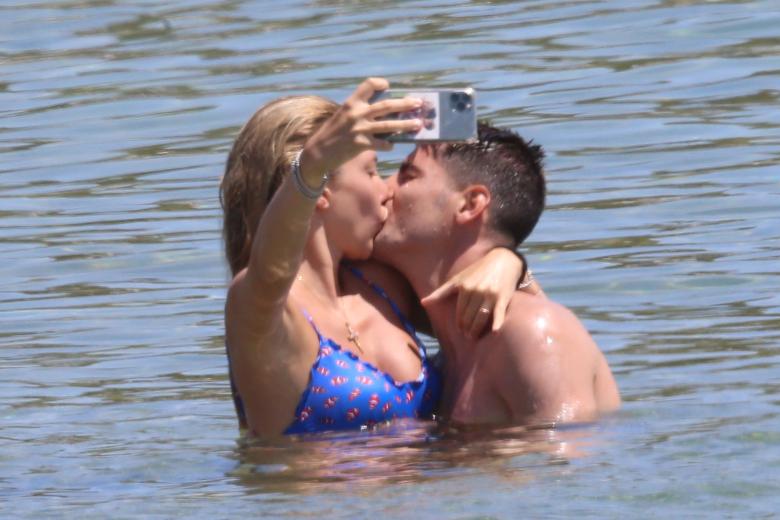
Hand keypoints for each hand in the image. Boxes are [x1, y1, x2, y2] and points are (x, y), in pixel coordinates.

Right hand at [300, 78, 422, 181]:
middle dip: (405, 104)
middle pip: (386, 105)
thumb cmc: (331, 134)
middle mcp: (356, 113)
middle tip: (418, 103)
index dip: (380, 84)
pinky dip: (389, 145)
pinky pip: (382, 144)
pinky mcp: (361, 144)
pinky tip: (392, 145)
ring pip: (389, 125)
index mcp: (351, 103)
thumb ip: (359, 112)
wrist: (317, 152)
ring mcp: (359, 129)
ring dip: (406, 124)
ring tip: (418, 124)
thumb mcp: (342, 117)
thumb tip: (385, 114)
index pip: (368, 85)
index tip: (388, 87)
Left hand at [420, 247, 525, 337]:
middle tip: (467, 336)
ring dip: (476, 329)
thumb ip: (440, 292)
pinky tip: (494, 332)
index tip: (460, 331)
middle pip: (469, 316)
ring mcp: (490, 295)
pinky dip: (497, 323)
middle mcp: (476, 291)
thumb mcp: (458, 279)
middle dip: (467, 328)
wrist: (502, 260)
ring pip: (481, 317)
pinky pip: (499, 313)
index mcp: (464, 287)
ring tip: (474, 337)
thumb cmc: (477, 271)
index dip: (459, 323)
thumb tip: (422, 303)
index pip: (459, 312)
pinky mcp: (502, 298)